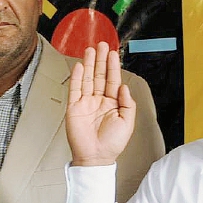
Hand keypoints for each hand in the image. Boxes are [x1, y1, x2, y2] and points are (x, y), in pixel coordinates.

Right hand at [65, 43, 134, 166]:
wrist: (95, 157)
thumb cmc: (112, 144)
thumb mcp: (128, 123)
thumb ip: (127, 104)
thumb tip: (124, 87)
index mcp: (112, 103)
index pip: (112, 80)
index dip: (113, 66)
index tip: (113, 53)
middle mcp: (98, 101)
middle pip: (99, 75)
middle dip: (101, 60)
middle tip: (102, 45)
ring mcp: (86, 103)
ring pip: (87, 79)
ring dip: (88, 64)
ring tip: (91, 50)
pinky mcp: (74, 108)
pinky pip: (75, 89)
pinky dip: (76, 77)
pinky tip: (78, 66)